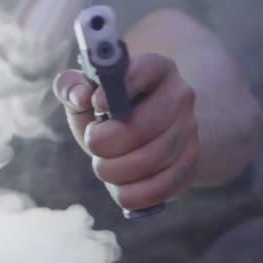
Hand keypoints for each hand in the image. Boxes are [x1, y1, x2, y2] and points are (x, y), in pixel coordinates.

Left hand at [52, 54, 199, 211]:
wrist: (144, 138)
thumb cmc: (109, 113)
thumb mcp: (87, 94)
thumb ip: (72, 86)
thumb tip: (79, 95)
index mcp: (156, 69)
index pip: (146, 69)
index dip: (118, 87)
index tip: (96, 103)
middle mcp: (180, 97)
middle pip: (142, 126)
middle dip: (105, 143)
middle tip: (93, 143)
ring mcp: (189, 132)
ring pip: (151, 159)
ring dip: (115, 170)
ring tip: (103, 166)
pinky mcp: (190, 165)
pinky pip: (163, 186)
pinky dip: (133, 193)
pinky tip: (120, 188)